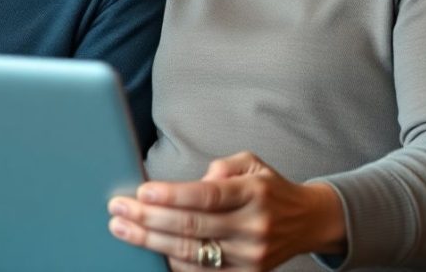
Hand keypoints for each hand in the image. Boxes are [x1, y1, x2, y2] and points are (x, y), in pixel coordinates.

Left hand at [108, 152, 344, 270]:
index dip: (172, 195)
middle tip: (118, 209)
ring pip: (191, 253)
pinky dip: (172, 262)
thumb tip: (190, 185)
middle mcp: (253, 226)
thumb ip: (221, 168)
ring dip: (151, 242)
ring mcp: (251, 256)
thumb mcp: (251, 164)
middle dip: (149, 218)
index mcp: (254, 193)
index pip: (207, 196)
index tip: (142, 192)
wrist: (307, 222)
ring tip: (123, 229)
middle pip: (192, 227)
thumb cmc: (269, 188)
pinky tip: (149, 249)